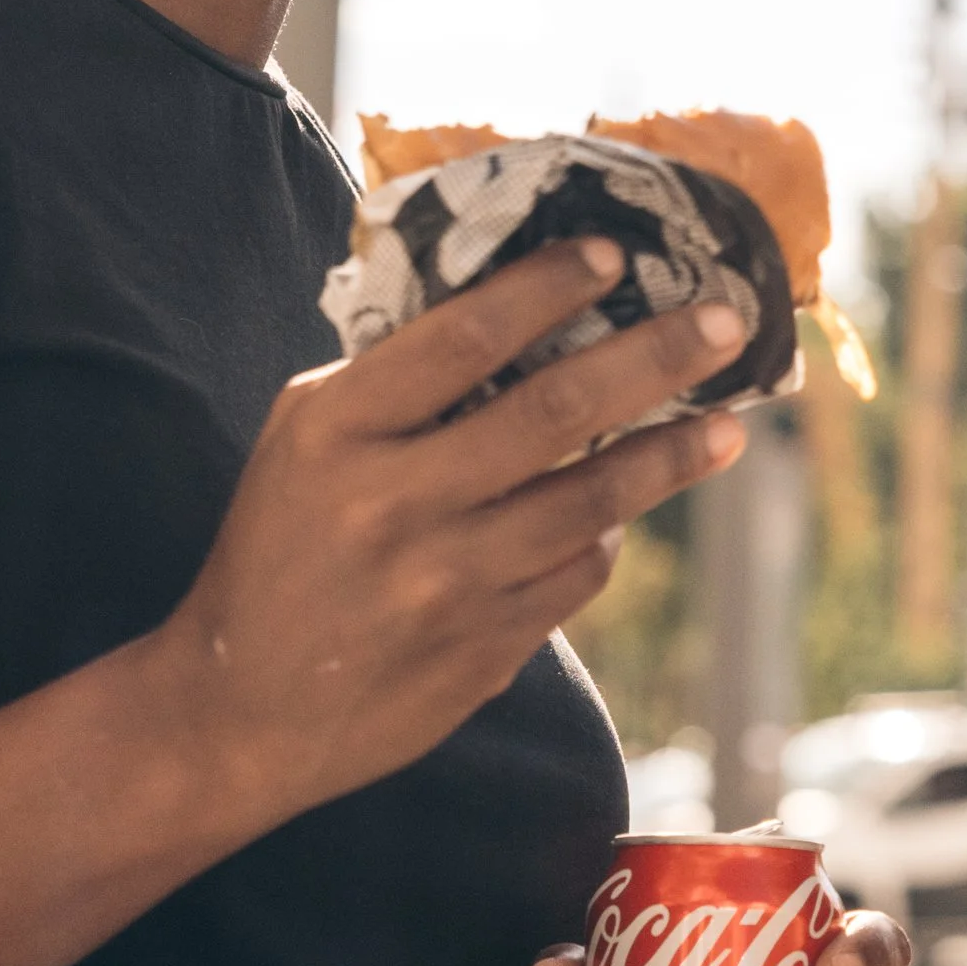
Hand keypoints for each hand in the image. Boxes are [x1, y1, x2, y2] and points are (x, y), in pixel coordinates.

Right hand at [159, 241, 749, 825]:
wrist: (239, 710)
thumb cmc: (278, 549)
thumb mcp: (303, 442)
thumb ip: (394, 382)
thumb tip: (520, 312)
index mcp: (337, 432)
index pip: (462, 338)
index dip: (547, 288)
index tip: (613, 255)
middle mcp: (394, 504)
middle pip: (554, 411)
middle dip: (655, 358)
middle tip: (726, 323)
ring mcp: (444, 585)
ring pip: (591, 502)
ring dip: (672, 456)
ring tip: (728, 424)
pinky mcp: (483, 651)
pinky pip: (577, 576)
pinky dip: (607, 536)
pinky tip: (624, 512)